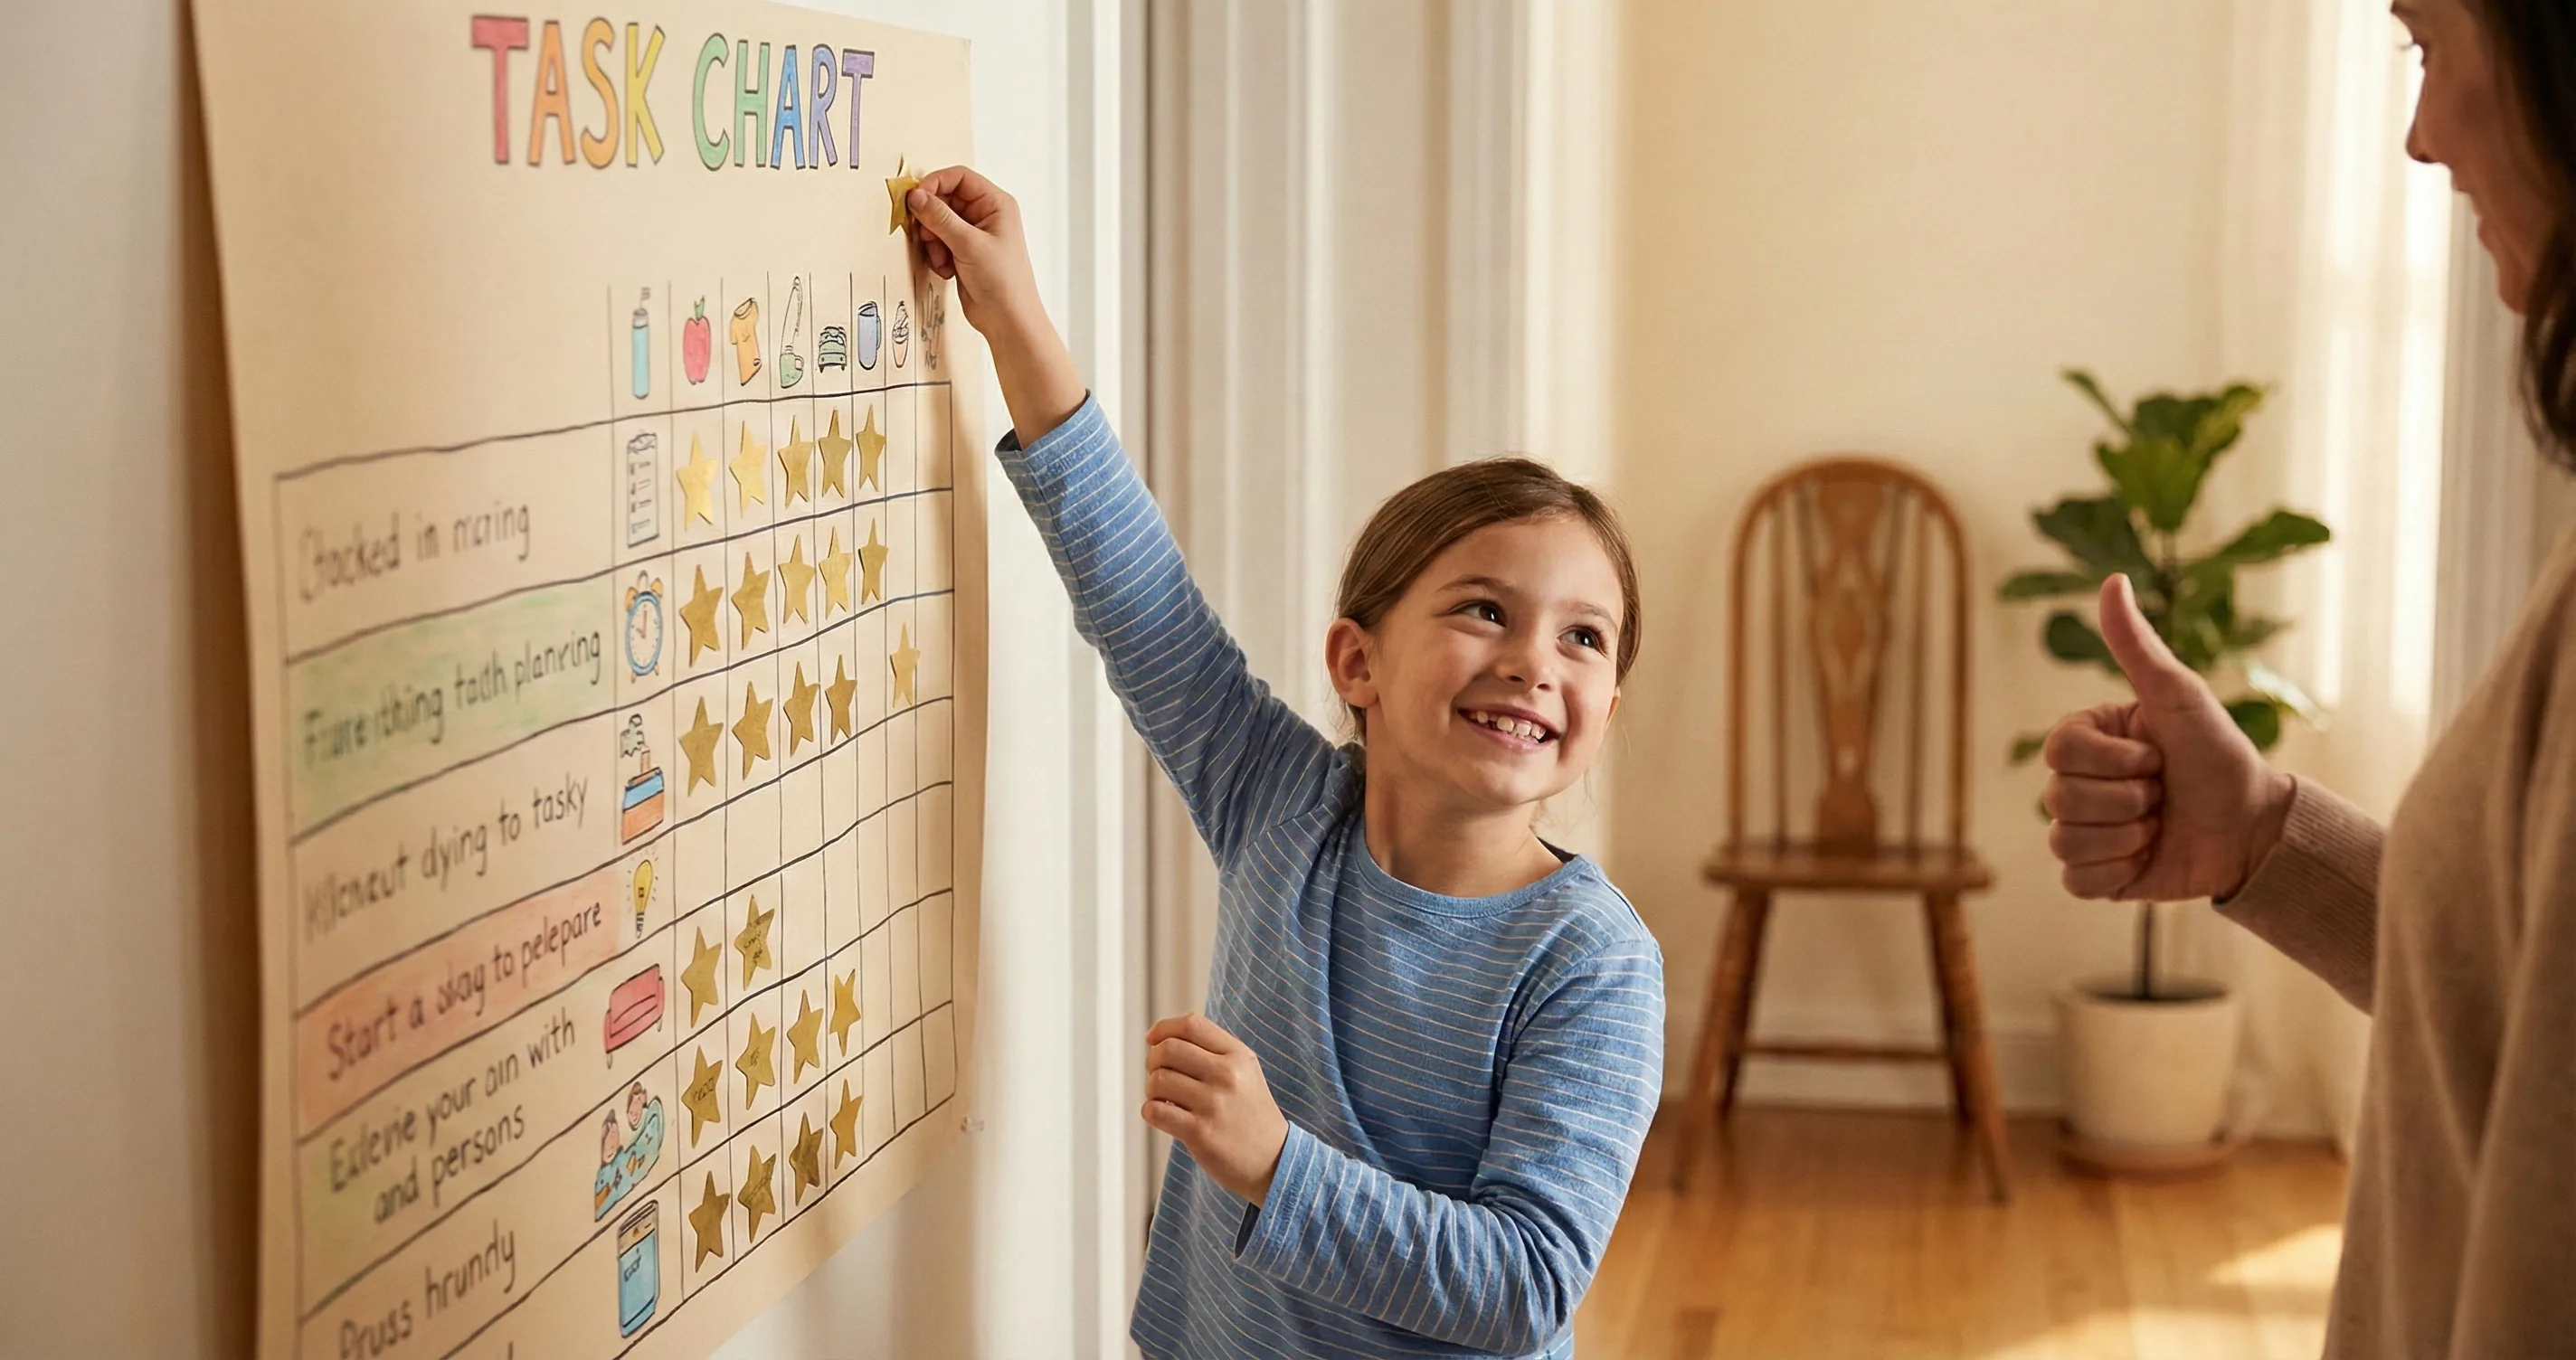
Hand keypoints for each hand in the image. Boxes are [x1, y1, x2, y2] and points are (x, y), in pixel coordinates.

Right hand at [903, 166, 1083, 443]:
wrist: (1007, 319)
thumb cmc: (1002, 281)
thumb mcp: (968, 244)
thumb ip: (940, 217)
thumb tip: (916, 196)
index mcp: (996, 204)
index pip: (959, 177)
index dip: (935, 184)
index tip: (916, 199)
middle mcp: (986, 215)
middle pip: (944, 200)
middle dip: (932, 220)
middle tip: (928, 237)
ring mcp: (974, 234)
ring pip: (938, 222)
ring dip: (933, 241)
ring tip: (943, 260)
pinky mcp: (964, 252)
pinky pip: (939, 242)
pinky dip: (937, 254)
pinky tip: (947, 270)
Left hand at [1140, 1014, 1289, 1204]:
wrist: (1274, 1161)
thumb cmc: (1249, 1114)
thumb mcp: (1244, 1072)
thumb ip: (1211, 1051)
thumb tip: (1160, 1040)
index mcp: (1238, 1055)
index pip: (1191, 1025)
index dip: (1163, 1029)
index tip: (1153, 1041)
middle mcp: (1227, 1074)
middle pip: (1167, 1049)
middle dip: (1153, 1061)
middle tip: (1159, 1075)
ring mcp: (1214, 1104)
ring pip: (1158, 1080)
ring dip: (1152, 1090)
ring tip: (1166, 1100)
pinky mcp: (1200, 1132)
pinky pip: (1155, 1111)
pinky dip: (1151, 1111)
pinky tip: (1164, 1116)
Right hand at [2043, 575, 2295, 901]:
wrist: (2254, 826)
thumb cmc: (2218, 753)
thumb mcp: (2178, 695)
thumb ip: (2137, 644)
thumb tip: (2113, 579)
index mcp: (2087, 740)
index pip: (2059, 752)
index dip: (2113, 760)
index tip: (2156, 755)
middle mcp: (2078, 784)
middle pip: (2059, 798)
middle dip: (2127, 800)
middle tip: (2163, 793)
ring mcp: (2084, 832)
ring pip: (2065, 841)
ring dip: (2126, 836)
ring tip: (2159, 826)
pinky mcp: (2096, 876)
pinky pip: (2075, 880)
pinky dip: (2117, 872)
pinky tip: (2146, 857)